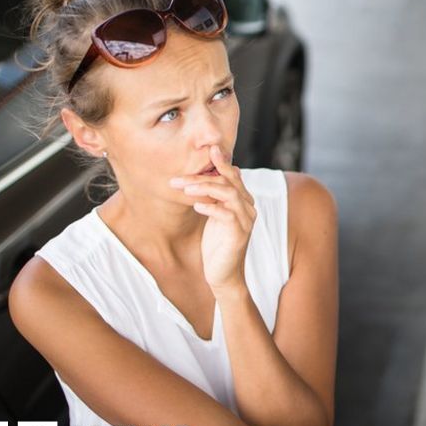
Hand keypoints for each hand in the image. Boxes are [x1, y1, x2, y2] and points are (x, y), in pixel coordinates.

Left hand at [169, 145, 256, 293]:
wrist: (223, 275)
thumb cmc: (216, 245)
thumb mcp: (213, 216)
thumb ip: (212, 197)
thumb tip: (203, 177)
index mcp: (242, 201)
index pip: (233, 176)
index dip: (222, 162)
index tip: (209, 149)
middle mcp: (248, 208)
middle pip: (228, 182)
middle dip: (201, 178)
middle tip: (177, 179)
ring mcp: (246, 221)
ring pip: (228, 194)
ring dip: (205, 189)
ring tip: (185, 189)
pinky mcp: (239, 235)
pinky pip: (227, 215)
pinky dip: (211, 208)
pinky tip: (196, 206)